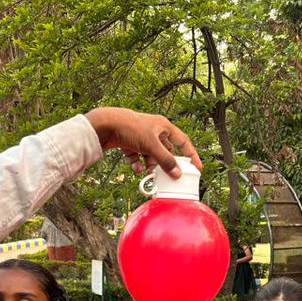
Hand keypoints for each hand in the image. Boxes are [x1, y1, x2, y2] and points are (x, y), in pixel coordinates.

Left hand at [84, 107, 200, 177]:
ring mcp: (140, 137)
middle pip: (166, 151)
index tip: (197, 167)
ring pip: (150, 155)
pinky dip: (137, 164)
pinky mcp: (129, 142)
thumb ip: (165, 161)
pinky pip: (137, 156)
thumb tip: (177, 174)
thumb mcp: (151, 146)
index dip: (191, 154)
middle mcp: (153, 130)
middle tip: (167, 176)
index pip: (183, 141)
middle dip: (165, 164)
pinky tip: (136, 168)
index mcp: (163, 126)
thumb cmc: (130, 127)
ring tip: (148, 174)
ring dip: (150, 166)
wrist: (104, 124)